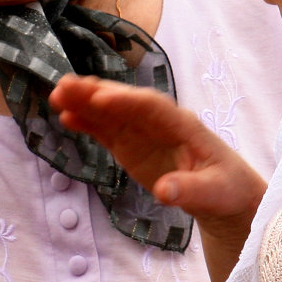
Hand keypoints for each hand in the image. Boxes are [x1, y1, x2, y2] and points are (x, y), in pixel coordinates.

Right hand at [49, 74, 264, 237]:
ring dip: (84, 103)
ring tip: (57, 96)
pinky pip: (106, 130)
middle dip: (95, 93)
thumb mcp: (215, 193)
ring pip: (110, 112)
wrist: (224, 194)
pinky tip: (66, 118)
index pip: (152, 106)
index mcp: (183, 125)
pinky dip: (87, 123)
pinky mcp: (131, 146)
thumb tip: (163, 191)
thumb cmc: (225, 188)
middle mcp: (159, 122)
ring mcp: (142, 133)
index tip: (100, 98)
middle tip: (65, 87)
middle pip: (124, 102)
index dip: (126, 101)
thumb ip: (190, 191)